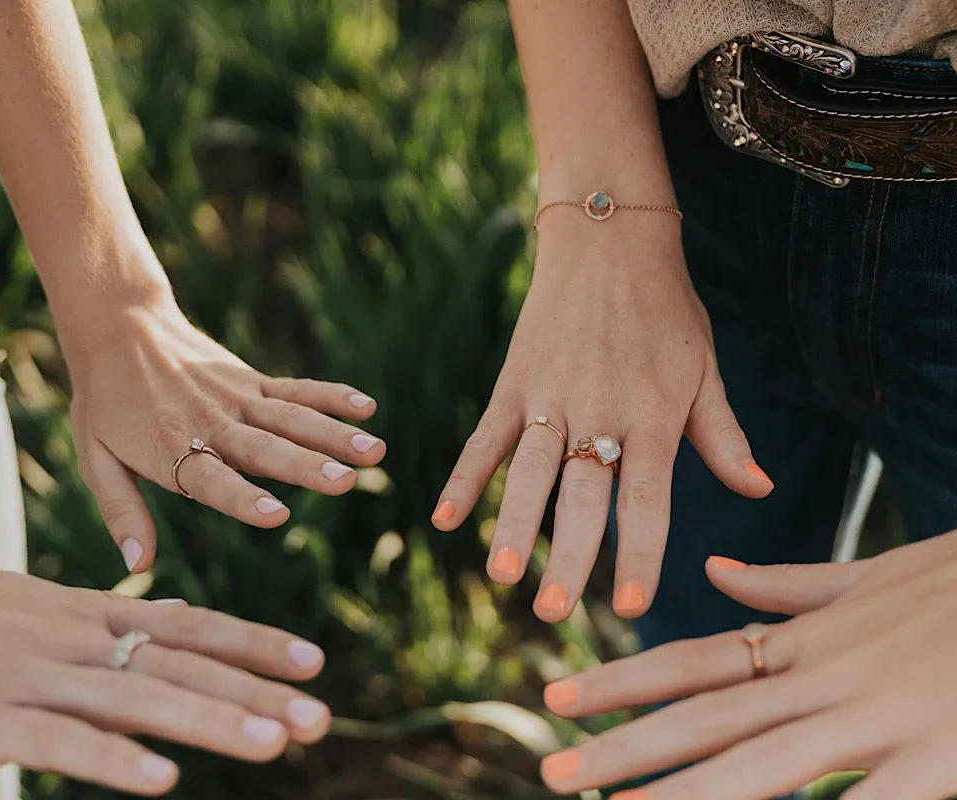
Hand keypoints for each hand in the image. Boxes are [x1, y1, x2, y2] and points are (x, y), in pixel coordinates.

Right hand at [0, 550, 331, 795]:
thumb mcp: (47, 608)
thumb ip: (109, 621)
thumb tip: (167, 625)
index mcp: (92, 616)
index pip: (190, 626)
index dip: (254, 644)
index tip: (312, 663)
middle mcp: (79, 641)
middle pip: (181, 666)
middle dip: (255, 692)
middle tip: (320, 718)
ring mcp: (37, 677)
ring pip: (139, 699)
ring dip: (211, 721)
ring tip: (274, 743)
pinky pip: (62, 741)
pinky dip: (114, 758)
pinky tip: (161, 779)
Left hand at [56, 252, 384, 572]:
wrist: (119, 324)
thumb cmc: (104, 401)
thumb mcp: (96, 459)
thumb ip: (122, 511)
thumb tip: (138, 566)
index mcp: (172, 449)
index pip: (212, 479)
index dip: (243, 498)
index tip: (276, 516)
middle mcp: (212, 424)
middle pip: (264, 449)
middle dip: (306, 467)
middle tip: (345, 483)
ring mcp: (237, 399)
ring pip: (291, 419)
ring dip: (334, 434)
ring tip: (374, 450)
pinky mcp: (252, 381)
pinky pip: (296, 390)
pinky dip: (331, 396)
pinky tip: (366, 408)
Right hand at [431, 216, 771, 618]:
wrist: (610, 239)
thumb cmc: (666, 309)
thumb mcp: (704, 369)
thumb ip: (722, 435)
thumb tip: (759, 490)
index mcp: (652, 415)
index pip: (647, 499)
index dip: (640, 555)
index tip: (632, 606)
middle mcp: (599, 411)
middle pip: (583, 496)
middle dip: (569, 557)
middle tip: (555, 612)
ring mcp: (550, 396)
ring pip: (530, 472)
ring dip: (513, 524)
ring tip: (501, 575)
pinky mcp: (514, 381)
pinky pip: (486, 436)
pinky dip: (465, 476)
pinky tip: (445, 519)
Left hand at [538, 531, 956, 799]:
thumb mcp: (869, 577)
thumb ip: (787, 585)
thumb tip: (713, 570)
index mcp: (810, 640)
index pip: (694, 662)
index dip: (622, 684)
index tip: (558, 702)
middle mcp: (827, 679)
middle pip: (708, 720)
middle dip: (626, 750)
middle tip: (553, 775)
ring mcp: (881, 721)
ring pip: (765, 765)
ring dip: (687, 796)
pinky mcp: (937, 760)